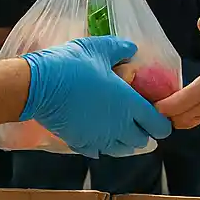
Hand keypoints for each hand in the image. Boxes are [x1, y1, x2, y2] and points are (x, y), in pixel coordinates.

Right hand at [21, 36, 172, 156]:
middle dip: (144, 131)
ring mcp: (99, 139)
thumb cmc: (71, 65)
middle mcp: (118, 127)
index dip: (162, 122)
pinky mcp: (81, 144)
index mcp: (129, 105)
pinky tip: (98, 133)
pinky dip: (103, 145)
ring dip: (125, 141)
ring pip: (122, 149)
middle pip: (141, 140)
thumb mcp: (98, 48)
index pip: (157, 125)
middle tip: (139, 118)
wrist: (38, 86)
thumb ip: (120, 49)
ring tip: (120, 127)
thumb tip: (132, 50)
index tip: (158, 115)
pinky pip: (99, 151)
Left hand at [157, 18, 199, 129]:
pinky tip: (175, 100)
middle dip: (162, 113)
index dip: (163, 105)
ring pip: (188, 120)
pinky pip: (196, 116)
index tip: (146, 101)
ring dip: (172, 114)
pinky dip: (182, 113)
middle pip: (180, 117)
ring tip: (157, 100)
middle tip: (144, 99)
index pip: (183, 101)